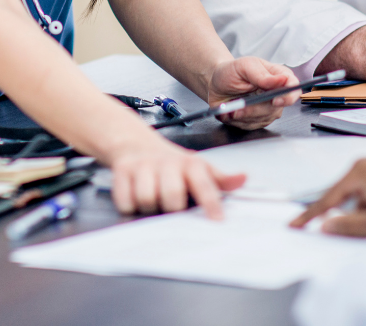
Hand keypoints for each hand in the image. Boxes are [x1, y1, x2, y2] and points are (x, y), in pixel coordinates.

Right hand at [106, 133, 245, 219]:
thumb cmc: (173, 165)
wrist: (136, 144)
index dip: (211, 204)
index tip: (217, 221)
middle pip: (172, 197)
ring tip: (154, 200)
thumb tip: (243, 179)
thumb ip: (221, 179)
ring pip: (147, 199)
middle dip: (172, 208)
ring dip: (150, 207)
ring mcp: (143, 166)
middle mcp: (167, 163)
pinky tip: (135, 197)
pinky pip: (126, 200)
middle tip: (171, 206)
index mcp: (190, 164)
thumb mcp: (199, 168)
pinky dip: (130, 205)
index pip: (204, 185)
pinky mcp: (122, 171)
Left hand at [206, 56, 298, 129]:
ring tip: (232, 106)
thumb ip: (262, 74)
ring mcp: (268, 109)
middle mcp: (276, 94)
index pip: (293, 87)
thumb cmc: (231, 72)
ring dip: (243, 115)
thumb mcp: (244, 66)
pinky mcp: (258, 120)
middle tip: (238, 105)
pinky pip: (251, 126)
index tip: (275, 100)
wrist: (216, 84)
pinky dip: (237, 120)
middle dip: (255, 109)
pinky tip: (231, 111)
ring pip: (262, 119)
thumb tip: (282, 80)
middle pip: (276, 108)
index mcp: (278, 76)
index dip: (288, 96)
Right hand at [289, 158, 365, 236]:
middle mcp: (363, 166)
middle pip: (343, 198)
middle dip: (349, 218)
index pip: (326, 199)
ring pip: (359, 199)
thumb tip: (325, 227)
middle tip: (362, 230)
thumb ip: (349, 226)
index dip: (309, 216)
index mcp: (357, 172)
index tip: (293, 225)